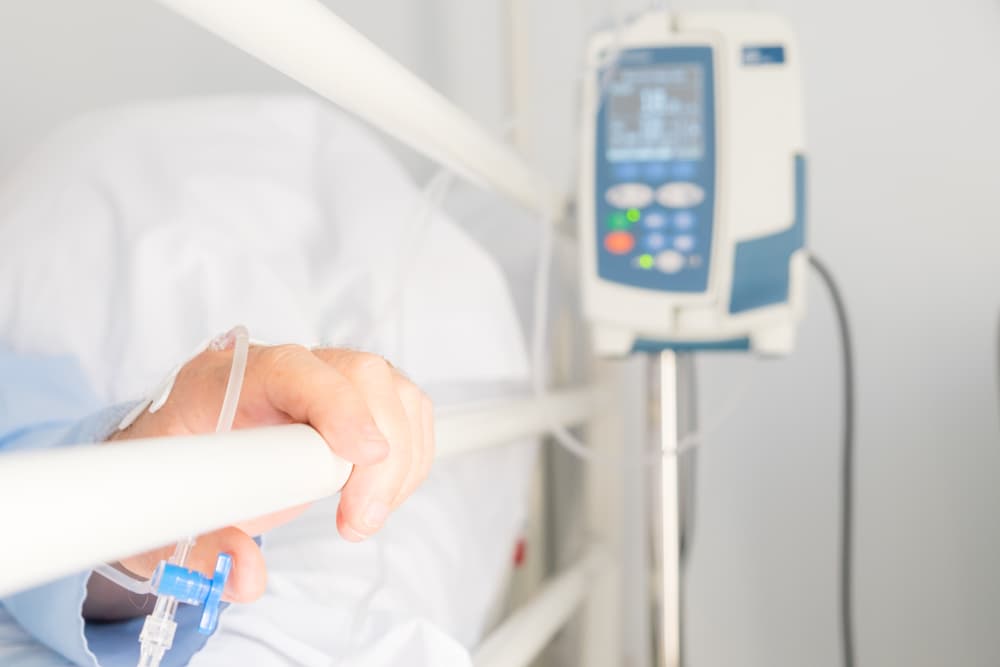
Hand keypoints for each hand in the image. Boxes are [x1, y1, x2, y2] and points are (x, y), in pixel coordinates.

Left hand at [102, 344, 433, 608]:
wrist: (181, 459)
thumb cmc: (172, 477)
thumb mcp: (164, 520)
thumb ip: (201, 551)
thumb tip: (248, 578)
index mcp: (226, 378)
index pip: (292, 368)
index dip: (333, 404)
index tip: (361, 456)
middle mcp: (287, 366)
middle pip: (361, 375)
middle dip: (380, 451)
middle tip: (360, 520)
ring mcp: (329, 378)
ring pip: (395, 392)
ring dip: (400, 462)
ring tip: (363, 517)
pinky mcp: (360, 400)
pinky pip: (409, 413)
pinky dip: (410, 460)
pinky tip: (379, 497)